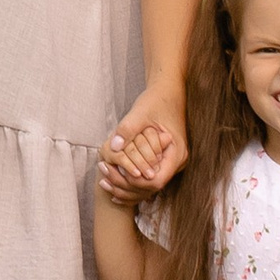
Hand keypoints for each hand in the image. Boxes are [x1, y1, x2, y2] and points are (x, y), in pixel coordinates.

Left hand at [98, 80, 186, 205]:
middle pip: (151, 187)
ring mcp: (169, 163)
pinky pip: (146, 177)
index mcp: (176, 153)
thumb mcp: (141, 113)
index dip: (135, 181)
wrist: (167, 92)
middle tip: (103, 179)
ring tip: (104, 180)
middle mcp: (176, 162)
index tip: (116, 172)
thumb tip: (113, 147)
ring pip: (148, 186)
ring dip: (126, 186)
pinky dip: (130, 180)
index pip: (156, 181)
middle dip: (127, 186)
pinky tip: (113, 179)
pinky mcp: (161, 160)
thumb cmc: (156, 100)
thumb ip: (128, 129)